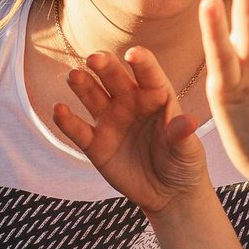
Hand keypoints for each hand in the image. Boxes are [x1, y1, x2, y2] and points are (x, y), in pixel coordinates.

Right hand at [49, 47, 210, 212]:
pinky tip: (58, 110)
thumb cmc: (183, 164)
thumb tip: (189, 122)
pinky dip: (66, 120)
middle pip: (114, 77)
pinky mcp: (96, 144)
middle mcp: (130, 102)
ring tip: (74, 76)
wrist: (168, 193)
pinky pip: (78, 130)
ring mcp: (111, 121)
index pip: (148, 74)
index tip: (133, 54)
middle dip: (104, 65)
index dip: (141, 62)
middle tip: (94, 58)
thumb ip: (182, 134)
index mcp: (156, 97)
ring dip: (82, 85)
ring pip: (92, 96)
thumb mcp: (188, 151)